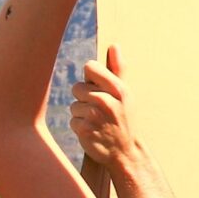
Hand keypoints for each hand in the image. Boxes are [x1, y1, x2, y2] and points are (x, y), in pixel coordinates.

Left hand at [69, 46, 136, 172]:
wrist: (125, 152)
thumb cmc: (124, 119)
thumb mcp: (125, 94)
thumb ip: (117, 70)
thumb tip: (114, 45)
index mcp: (119, 89)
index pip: (90, 68)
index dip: (91, 78)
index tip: (98, 89)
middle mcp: (107, 100)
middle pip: (78, 87)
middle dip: (85, 98)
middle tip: (100, 111)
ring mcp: (95, 116)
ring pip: (74, 105)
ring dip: (82, 114)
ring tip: (97, 122)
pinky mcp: (84, 129)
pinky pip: (72, 120)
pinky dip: (80, 127)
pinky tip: (93, 132)